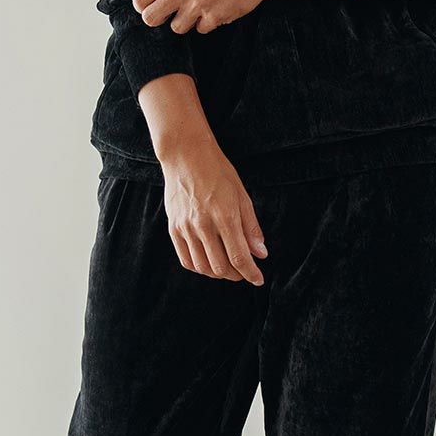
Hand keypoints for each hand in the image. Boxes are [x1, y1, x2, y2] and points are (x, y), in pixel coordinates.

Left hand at [133, 0, 280, 34]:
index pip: (140, 1)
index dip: (146, 7)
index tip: (156, 7)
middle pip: (150, 19)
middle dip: (161, 19)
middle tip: (174, 14)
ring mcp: (196, 4)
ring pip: (177, 28)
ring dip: (189, 22)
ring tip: (203, 6)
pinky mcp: (214, 16)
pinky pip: (202, 29)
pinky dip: (209, 22)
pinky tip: (219, 7)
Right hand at [160, 139, 268, 283]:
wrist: (186, 156)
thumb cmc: (218, 172)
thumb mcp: (242, 196)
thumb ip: (251, 227)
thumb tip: (261, 254)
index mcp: (225, 216)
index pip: (239, 258)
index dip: (251, 273)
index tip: (258, 280)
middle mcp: (203, 225)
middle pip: (221, 267)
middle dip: (236, 275)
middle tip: (244, 271)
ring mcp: (186, 228)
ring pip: (203, 267)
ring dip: (218, 273)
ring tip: (228, 267)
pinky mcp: (173, 228)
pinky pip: (186, 260)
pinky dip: (200, 267)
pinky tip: (209, 262)